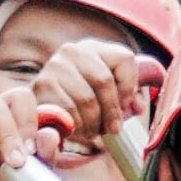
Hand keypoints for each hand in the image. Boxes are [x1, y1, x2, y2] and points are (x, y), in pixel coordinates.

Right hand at [26, 34, 147, 180]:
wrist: (42, 107)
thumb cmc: (78, 99)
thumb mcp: (104, 93)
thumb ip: (125, 96)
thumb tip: (138, 107)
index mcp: (94, 47)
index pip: (124, 58)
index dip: (129, 86)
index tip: (127, 106)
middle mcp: (73, 50)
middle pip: (105, 81)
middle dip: (112, 110)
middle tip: (113, 129)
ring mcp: (55, 65)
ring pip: (87, 98)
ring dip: (94, 122)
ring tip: (93, 132)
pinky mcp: (42, 84)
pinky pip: (69, 109)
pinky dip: (77, 125)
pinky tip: (77, 130)